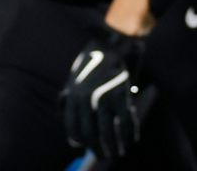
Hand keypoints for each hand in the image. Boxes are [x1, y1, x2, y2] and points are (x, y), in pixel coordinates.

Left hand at [62, 23, 145, 158]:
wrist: (114, 41)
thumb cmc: (94, 58)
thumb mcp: (74, 75)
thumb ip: (69, 95)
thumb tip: (64, 116)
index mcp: (72, 96)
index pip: (73, 127)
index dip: (79, 140)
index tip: (85, 146)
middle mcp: (85, 100)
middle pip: (90, 133)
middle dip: (98, 148)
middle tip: (104, 155)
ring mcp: (103, 98)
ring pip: (108, 131)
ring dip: (113, 146)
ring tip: (117, 153)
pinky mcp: (121, 95)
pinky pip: (125, 121)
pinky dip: (129, 133)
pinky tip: (131, 140)